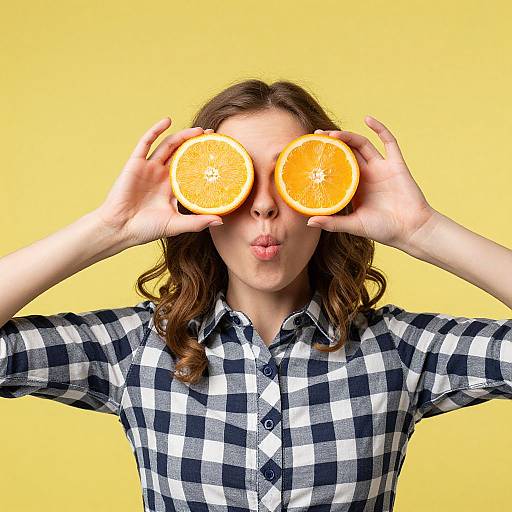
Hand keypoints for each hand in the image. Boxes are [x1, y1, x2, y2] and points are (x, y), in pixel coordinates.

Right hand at [94, 118, 221, 246]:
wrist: (120, 228)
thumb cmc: (146, 229)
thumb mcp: (176, 224)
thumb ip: (197, 222)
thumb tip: (221, 220)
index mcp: (172, 188)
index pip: (191, 169)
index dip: (203, 161)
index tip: (219, 154)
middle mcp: (162, 175)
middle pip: (182, 154)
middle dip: (196, 144)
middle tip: (213, 136)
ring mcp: (149, 168)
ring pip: (168, 146)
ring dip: (182, 136)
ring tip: (198, 130)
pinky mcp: (135, 163)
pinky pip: (146, 143)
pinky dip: (156, 130)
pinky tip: (167, 121)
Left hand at [307, 116, 436, 249]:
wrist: (412, 230)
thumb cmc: (384, 230)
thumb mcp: (354, 225)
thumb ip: (333, 223)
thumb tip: (308, 222)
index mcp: (354, 187)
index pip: (336, 167)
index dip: (324, 158)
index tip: (309, 152)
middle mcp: (366, 175)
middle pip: (346, 152)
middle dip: (332, 143)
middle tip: (315, 137)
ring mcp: (381, 168)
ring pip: (362, 145)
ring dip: (348, 136)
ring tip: (332, 134)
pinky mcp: (396, 164)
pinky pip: (389, 142)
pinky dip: (380, 129)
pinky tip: (367, 119)